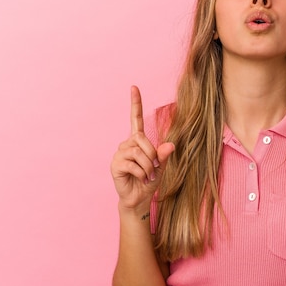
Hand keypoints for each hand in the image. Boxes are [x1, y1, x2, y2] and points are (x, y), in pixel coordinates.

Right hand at [110, 86, 174, 210]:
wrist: (139, 199)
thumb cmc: (149, 181)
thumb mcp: (161, 167)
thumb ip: (164, 155)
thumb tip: (170, 145)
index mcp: (138, 141)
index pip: (135, 118)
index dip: (135, 103)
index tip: (134, 87)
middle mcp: (127, 144)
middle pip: (141, 139)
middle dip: (152, 155)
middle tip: (154, 169)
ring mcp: (119, 154)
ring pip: (138, 152)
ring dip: (148, 166)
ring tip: (148, 176)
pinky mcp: (115, 165)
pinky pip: (132, 164)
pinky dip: (142, 173)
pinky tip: (141, 178)